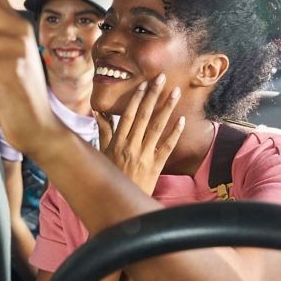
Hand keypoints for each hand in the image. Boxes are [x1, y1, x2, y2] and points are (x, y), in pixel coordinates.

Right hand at [94, 74, 184, 194]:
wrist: (119, 201)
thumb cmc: (111, 174)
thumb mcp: (103, 152)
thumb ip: (103, 131)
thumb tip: (98, 112)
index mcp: (118, 142)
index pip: (128, 115)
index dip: (136, 98)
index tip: (144, 84)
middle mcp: (131, 146)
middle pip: (144, 116)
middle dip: (153, 95)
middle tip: (161, 78)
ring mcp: (145, 156)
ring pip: (157, 127)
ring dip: (167, 108)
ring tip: (175, 92)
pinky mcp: (156, 166)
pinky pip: (167, 147)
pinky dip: (174, 133)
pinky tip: (181, 120)